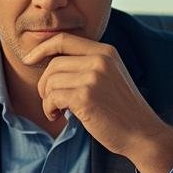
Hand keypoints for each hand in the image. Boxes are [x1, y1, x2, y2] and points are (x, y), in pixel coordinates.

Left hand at [22, 32, 172, 172]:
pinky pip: (52, 97)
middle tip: (51, 101)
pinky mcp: (86, 97)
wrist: (143, 133)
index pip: (63, 39)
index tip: (30, 60)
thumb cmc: (123, 110)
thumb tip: (51, 62)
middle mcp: (99, 60)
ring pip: (50, 81)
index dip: (42, 48)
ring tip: (58, 111)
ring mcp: (93, 77)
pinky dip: (50, 109)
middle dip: (45, 84)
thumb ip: (88, 65)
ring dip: (48, 99)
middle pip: (53, 63)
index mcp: (105, 51)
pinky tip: (59, 116)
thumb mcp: (110, 77)